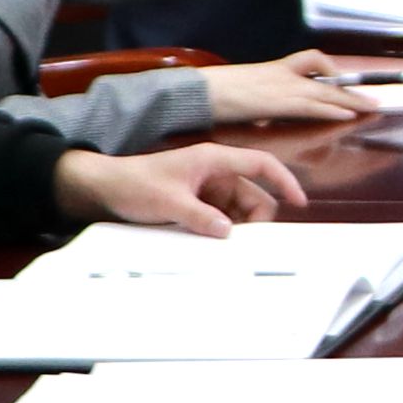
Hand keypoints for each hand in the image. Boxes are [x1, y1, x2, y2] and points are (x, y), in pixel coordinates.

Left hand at [56, 142, 310, 231]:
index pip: (261, 164)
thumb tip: (228, 232)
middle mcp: (216, 172)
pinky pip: (224, 217)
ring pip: (240, 209)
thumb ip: (201, 217)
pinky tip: (214, 240)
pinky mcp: (200, 202)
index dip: (284, 181)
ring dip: (239, 226)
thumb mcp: (169, 202)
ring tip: (226, 243)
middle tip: (247, 239)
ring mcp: (208, 188)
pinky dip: (224, 229)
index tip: (298, 200)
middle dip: (256, 217)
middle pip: (255, 194)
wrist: (104, 188)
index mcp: (213, 160)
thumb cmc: (133, 183)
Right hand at [195, 53, 374, 127]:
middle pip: (326, 79)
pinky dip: (332, 109)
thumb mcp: (241, 91)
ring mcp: (282, 86)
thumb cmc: (212, 94)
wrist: (197, 92)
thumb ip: (259, 100)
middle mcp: (282, 75)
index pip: (310, 60)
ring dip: (351, 101)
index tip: (341, 80)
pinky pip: (313, 105)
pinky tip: (349, 115)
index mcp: (274, 70)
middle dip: (351, 90)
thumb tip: (261, 113)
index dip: (330, 70)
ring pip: (325, 92)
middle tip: (373, 99)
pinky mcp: (278, 101)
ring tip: (372, 107)